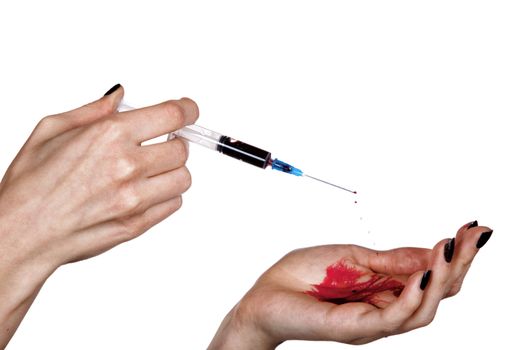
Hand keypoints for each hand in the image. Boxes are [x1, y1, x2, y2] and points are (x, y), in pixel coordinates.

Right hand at [0, 85, 197, 346]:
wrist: (20, 234)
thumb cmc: (30, 185)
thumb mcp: (50, 130)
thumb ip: (93, 111)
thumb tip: (119, 97)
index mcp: (108, 136)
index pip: (172, 115)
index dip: (187, 109)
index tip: (189, 109)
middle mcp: (127, 167)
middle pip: (182, 149)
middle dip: (174, 142)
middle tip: (160, 143)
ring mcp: (134, 199)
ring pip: (183, 178)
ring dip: (172, 170)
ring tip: (151, 170)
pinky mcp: (137, 224)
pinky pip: (174, 204)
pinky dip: (166, 195)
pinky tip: (144, 191)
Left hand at [209, 222, 492, 348]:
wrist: (267, 295)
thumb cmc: (303, 275)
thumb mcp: (353, 257)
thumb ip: (391, 260)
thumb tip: (432, 251)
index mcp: (384, 290)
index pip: (430, 276)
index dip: (454, 255)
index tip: (474, 229)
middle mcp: (385, 309)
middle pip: (436, 294)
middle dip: (459, 265)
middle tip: (475, 236)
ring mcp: (373, 322)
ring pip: (424, 309)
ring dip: (442, 278)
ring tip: (452, 250)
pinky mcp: (357, 328)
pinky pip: (395, 316)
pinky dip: (414, 295)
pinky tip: (424, 274)